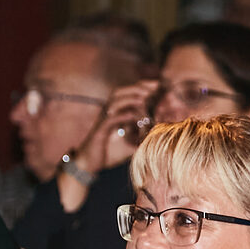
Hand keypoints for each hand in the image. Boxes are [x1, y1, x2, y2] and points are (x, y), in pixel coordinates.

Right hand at [58, 80, 157, 213]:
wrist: (90, 164)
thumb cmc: (109, 153)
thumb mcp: (131, 144)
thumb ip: (143, 137)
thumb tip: (159, 134)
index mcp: (115, 113)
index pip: (128, 94)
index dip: (141, 87)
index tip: (157, 84)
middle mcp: (108, 113)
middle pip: (120, 92)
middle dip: (137, 87)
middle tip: (154, 86)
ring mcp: (103, 120)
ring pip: (114, 102)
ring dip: (130, 98)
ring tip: (145, 97)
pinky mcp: (99, 130)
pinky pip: (110, 119)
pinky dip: (122, 116)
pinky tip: (134, 115)